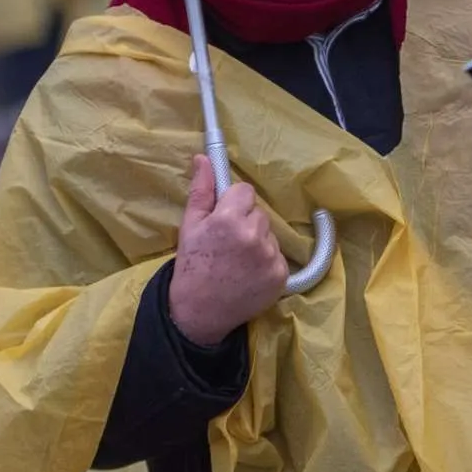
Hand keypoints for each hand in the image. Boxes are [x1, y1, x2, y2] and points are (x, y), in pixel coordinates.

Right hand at [167, 156, 288, 345]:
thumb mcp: (190, 226)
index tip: (223, 218)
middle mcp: (254, 235)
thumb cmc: (192, 267)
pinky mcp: (281, 275)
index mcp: (229, 219)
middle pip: (257, 212)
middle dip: (244, 221)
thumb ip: (201, 190)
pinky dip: (265, 260)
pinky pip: (277, 254)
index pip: (244, 191)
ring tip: (236, 260)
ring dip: (256, 240)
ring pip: (268, 232)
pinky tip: (247, 272)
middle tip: (227, 243)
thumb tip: (203, 158)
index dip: (233, 203)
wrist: (199, 313)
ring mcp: (270, 256)